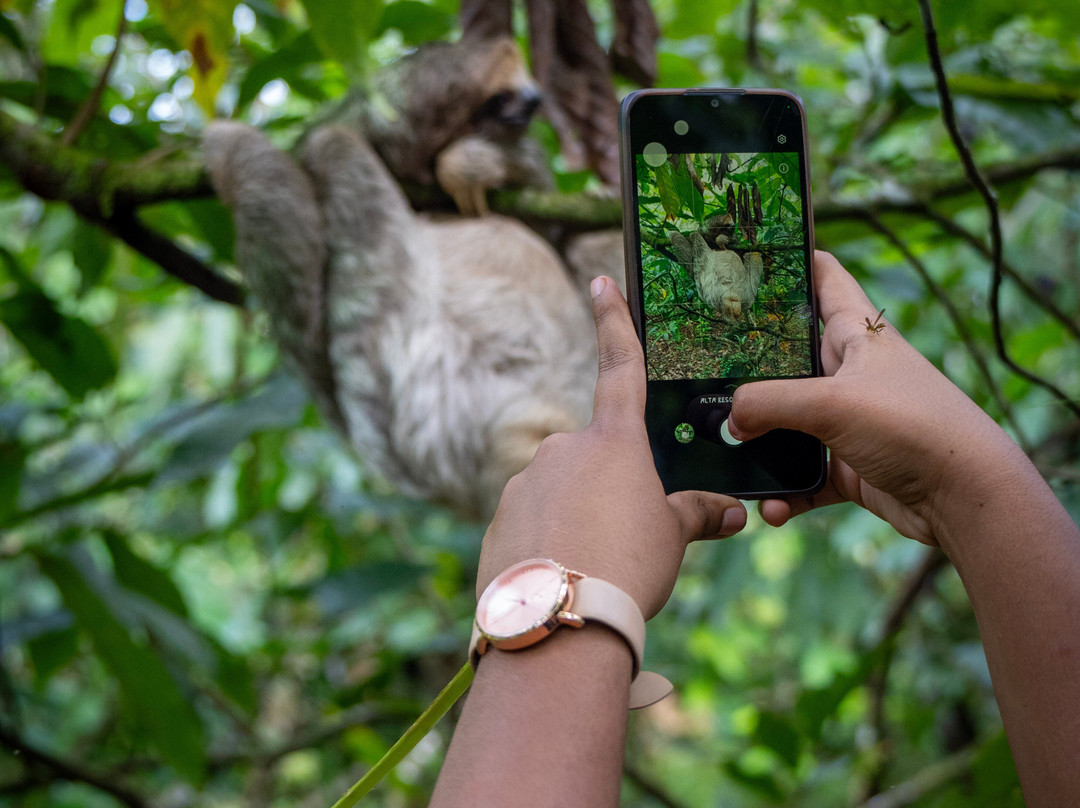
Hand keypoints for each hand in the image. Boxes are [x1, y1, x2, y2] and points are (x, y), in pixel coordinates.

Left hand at [476, 276, 746, 617]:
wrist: (559, 620)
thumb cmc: (629, 568)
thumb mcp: (671, 538)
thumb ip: (695, 515)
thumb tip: (730, 514)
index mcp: (612, 441)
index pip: (619, 366)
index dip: (613, 321)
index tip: (599, 281)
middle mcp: (562, 449)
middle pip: (594, 458)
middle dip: (610, 490)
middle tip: (626, 540)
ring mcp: (523, 482)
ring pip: (561, 493)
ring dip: (578, 520)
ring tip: (596, 567)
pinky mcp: (498, 518)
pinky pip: (531, 523)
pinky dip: (548, 543)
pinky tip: (563, 577)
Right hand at [729, 251, 1022, 548]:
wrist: (964, 498)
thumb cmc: (914, 427)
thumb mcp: (832, 403)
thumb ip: (769, 403)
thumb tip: (731, 420)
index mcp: (857, 335)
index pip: (824, 278)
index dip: (792, 261)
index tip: (749, 257)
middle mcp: (851, 373)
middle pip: (790, 356)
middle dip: (750, 363)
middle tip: (704, 362)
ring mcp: (849, 421)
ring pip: (789, 422)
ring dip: (760, 441)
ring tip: (730, 452)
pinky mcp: (850, 466)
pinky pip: (803, 476)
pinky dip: (784, 491)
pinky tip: (770, 507)